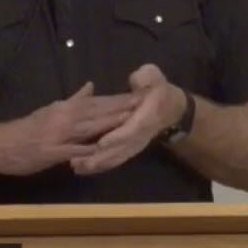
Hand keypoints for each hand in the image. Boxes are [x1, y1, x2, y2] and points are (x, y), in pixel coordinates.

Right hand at [0, 82, 137, 176]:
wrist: (0, 144)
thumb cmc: (28, 129)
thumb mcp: (52, 109)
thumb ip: (74, 99)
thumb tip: (92, 85)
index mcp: (66, 107)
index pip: (98, 101)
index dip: (119, 98)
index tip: (140, 94)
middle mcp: (64, 117)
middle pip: (98, 112)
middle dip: (121, 108)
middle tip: (145, 103)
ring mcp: (58, 135)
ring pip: (89, 128)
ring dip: (110, 124)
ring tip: (131, 120)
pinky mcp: (51, 152)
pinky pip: (73, 151)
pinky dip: (88, 150)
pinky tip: (102, 149)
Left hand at [70, 64, 185, 175]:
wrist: (171, 107)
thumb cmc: (158, 89)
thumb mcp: (154, 77)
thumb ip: (146, 79)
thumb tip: (137, 80)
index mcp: (147, 116)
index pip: (133, 130)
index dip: (118, 137)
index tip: (102, 143)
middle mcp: (141, 134)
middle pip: (121, 150)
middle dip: (101, 157)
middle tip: (80, 162)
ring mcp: (136, 144)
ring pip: (117, 157)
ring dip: (97, 164)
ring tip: (76, 167)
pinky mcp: (130, 149)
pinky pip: (115, 159)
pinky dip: (100, 165)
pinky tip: (82, 169)